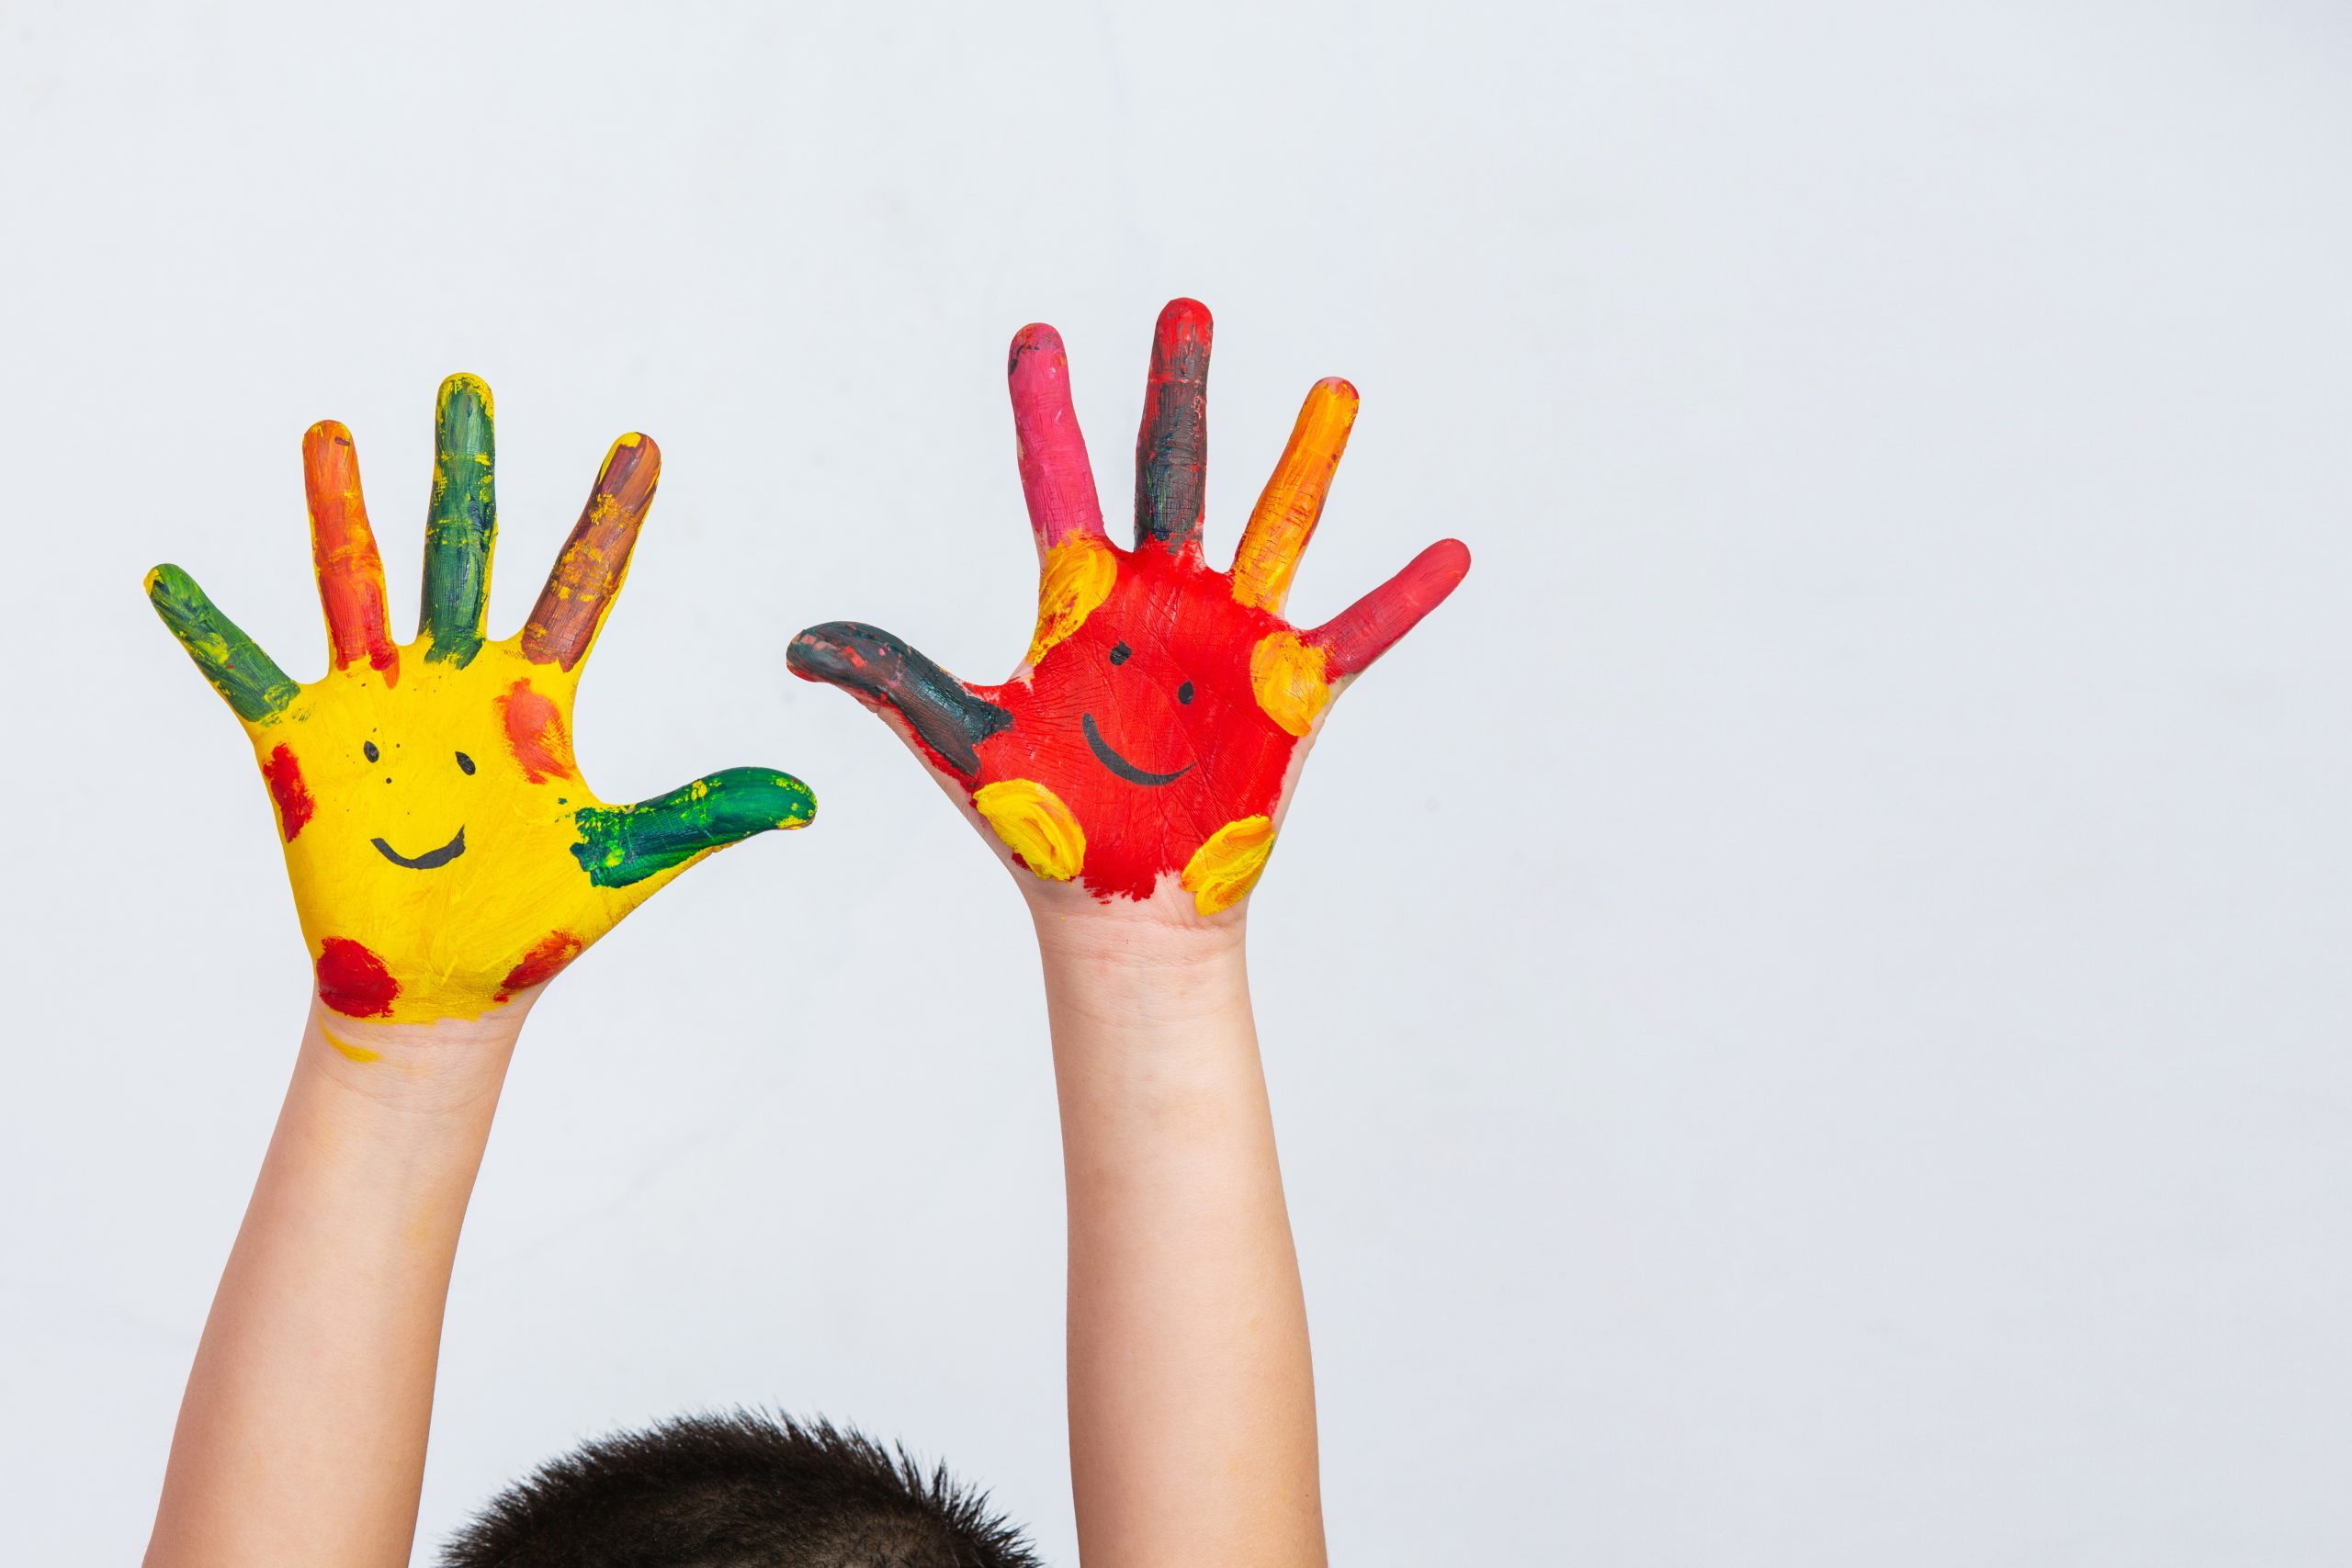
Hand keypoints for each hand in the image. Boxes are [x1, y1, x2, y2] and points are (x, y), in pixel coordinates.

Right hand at [147, 375, 813, 1027]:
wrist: (446, 992)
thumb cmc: (535, 924)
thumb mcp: (626, 858)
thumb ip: (708, 814)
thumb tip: (807, 802)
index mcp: (535, 697)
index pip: (582, 585)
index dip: (610, 517)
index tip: (643, 443)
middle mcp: (455, 680)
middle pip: (463, 551)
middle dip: (466, 471)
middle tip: (469, 385)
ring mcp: (375, 706)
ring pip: (357, 584)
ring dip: (341, 510)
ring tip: (332, 431)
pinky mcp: (304, 747)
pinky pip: (245, 674)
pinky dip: (209, 629)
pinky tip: (170, 576)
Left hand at [789, 298, 1467, 920]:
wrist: (1120, 909)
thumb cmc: (1043, 828)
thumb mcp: (962, 743)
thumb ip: (893, 679)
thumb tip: (798, 642)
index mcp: (1081, 602)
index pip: (1058, 482)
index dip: (1044, 411)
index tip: (1036, 338)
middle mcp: (1160, 600)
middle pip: (1173, 473)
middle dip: (1176, 392)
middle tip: (1183, 311)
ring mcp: (1231, 640)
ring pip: (1275, 526)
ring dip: (1305, 459)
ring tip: (1332, 387)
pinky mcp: (1289, 694)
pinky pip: (1357, 633)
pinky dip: (1402, 597)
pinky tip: (1450, 552)